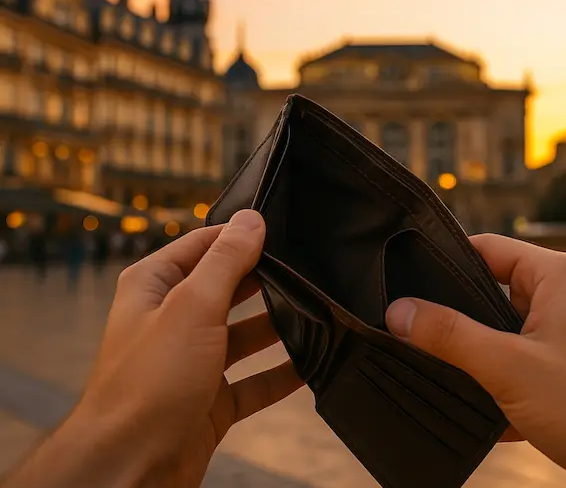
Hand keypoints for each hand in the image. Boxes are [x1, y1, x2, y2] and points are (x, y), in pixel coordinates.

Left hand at [2, 210, 302, 487]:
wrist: (130, 467)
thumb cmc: (148, 383)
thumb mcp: (192, 306)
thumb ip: (225, 261)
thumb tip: (251, 219)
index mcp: (154, 287)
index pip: (203, 245)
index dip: (240, 235)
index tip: (282, 228)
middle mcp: (172, 321)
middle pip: (227, 288)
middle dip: (265, 280)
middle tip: (308, 268)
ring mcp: (192, 362)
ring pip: (243, 335)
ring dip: (277, 327)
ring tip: (317, 311)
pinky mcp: (210, 401)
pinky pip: (253, 381)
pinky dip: (280, 374)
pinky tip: (311, 364)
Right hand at [385, 234, 565, 487]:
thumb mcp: (509, 366)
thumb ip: (450, 336)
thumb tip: (400, 311)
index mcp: (554, 276)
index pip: (486, 248)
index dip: (443, 261)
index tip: (402, 278)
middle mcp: (559, 299)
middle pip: (486, 292)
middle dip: (451, 315)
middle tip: (405, 326)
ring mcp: (560, 338)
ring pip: (496, 334)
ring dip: (469, 354)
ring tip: (428, 365)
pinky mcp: (559, 374)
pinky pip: (511, 366)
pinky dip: (490, 384)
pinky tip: (469, 407)